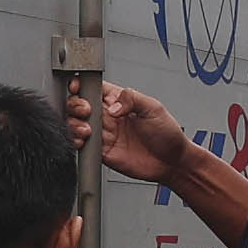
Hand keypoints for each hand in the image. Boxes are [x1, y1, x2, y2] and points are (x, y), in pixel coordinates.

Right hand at [73, 81, 188, 186]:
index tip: (78, 87)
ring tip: (87, 129)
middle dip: (76, 105)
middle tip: (86, 110)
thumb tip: (113, 106)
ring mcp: (103, 133)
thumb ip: (131, 99)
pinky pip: (82, 145)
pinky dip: (76, 142)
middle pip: (79, 104)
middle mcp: (108, 115)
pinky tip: (84, 141)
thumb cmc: (167, 133)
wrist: (172, 162)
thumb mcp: (153, 108)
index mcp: (118, 100)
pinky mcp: (102, 151)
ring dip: (74, 124)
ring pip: (76, 124)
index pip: (93, 88)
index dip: (81, 85)